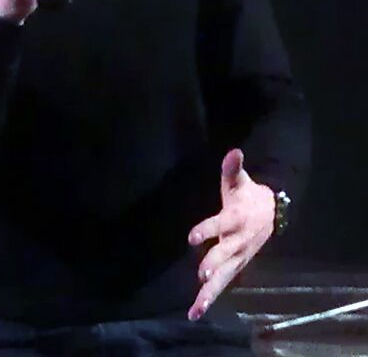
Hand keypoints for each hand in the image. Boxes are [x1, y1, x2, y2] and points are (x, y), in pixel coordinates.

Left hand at [187, 148, 274, 320]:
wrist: (272, 213)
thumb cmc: (248, 195)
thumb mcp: (240, 180)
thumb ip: (232, 168)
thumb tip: (233, 151)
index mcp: (236, 218)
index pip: (220, 224)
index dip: (207, 229)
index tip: (191, 237)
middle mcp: (238, 240)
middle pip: (226, 254)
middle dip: (215, 264)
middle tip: (202, 274)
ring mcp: (239, 256)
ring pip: (225, 276)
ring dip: (211, 292)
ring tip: (196, 308)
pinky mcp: (236, 266)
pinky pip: (223, 284)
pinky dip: (210, 298)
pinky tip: (195, 311)